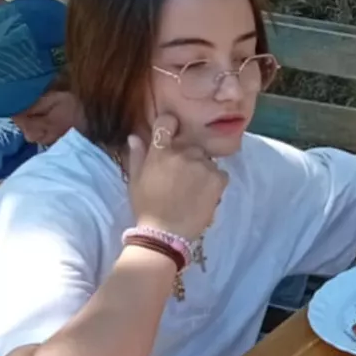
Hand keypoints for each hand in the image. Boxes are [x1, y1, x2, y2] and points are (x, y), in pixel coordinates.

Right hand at [126, 113, 226, 241]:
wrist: (166, 233)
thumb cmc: (147, 207)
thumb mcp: (136, 180)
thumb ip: (137, 155)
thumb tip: (135, 136)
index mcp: (161, 151)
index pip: (167, 122)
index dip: (170, 125)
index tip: (171, 133)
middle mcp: (183, 152)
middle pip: (190, 145)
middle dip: (187, 156)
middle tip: (181, 177)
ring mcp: (202, 164)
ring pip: (206, 160)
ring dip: (201, 169)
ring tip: (193, 189)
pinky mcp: (218, 178)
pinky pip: (220, 173)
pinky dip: (215, 182)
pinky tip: (204, 195)